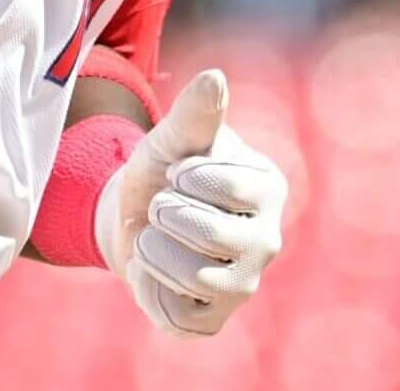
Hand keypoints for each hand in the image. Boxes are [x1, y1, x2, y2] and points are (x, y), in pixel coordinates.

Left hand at [96, 69, 287, 337]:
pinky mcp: (213, 320)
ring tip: (157, 237)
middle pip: (207, 234)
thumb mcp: (170, 138)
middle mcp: (267, 240)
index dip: (185, 176)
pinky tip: (156, 272)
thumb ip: (193, 114)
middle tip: (163, 206)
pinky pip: (173, 312)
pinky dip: (148, 287)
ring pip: (189, 276)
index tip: (179, 172)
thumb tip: (214, 78)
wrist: (131, 219)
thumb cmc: (161, 171)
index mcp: (268, 187)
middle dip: (164, 213)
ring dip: (152, 249)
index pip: (226, 185)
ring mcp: (243, 285)